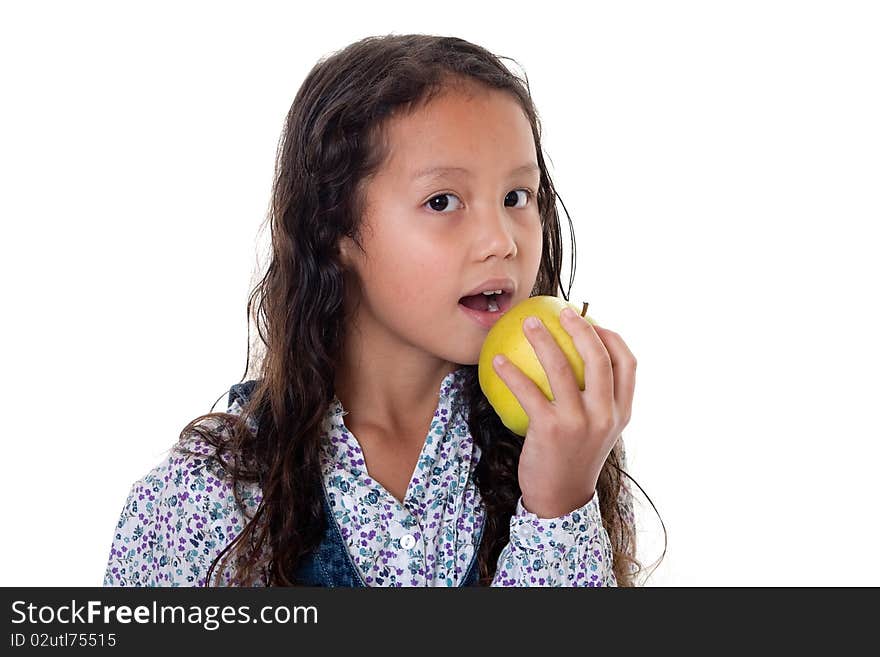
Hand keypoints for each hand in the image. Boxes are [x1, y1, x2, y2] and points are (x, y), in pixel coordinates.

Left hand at [492, 308, 636, 517]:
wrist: (560, 500)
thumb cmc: (573, 458)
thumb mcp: (596, 431)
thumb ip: (595, 401)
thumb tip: (576, 361)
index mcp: (622, 413)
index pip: (627, 363)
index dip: (611, 336)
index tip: (591, 321)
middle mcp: (606, 415)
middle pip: (599, 358)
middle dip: (581, 327)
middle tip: (561, 311)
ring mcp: (580, 422)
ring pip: (562, 368)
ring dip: (543, 339)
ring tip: (528, 322)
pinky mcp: (551, 429)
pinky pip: (528, 391)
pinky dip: (511, 372)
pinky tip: (498, 360)